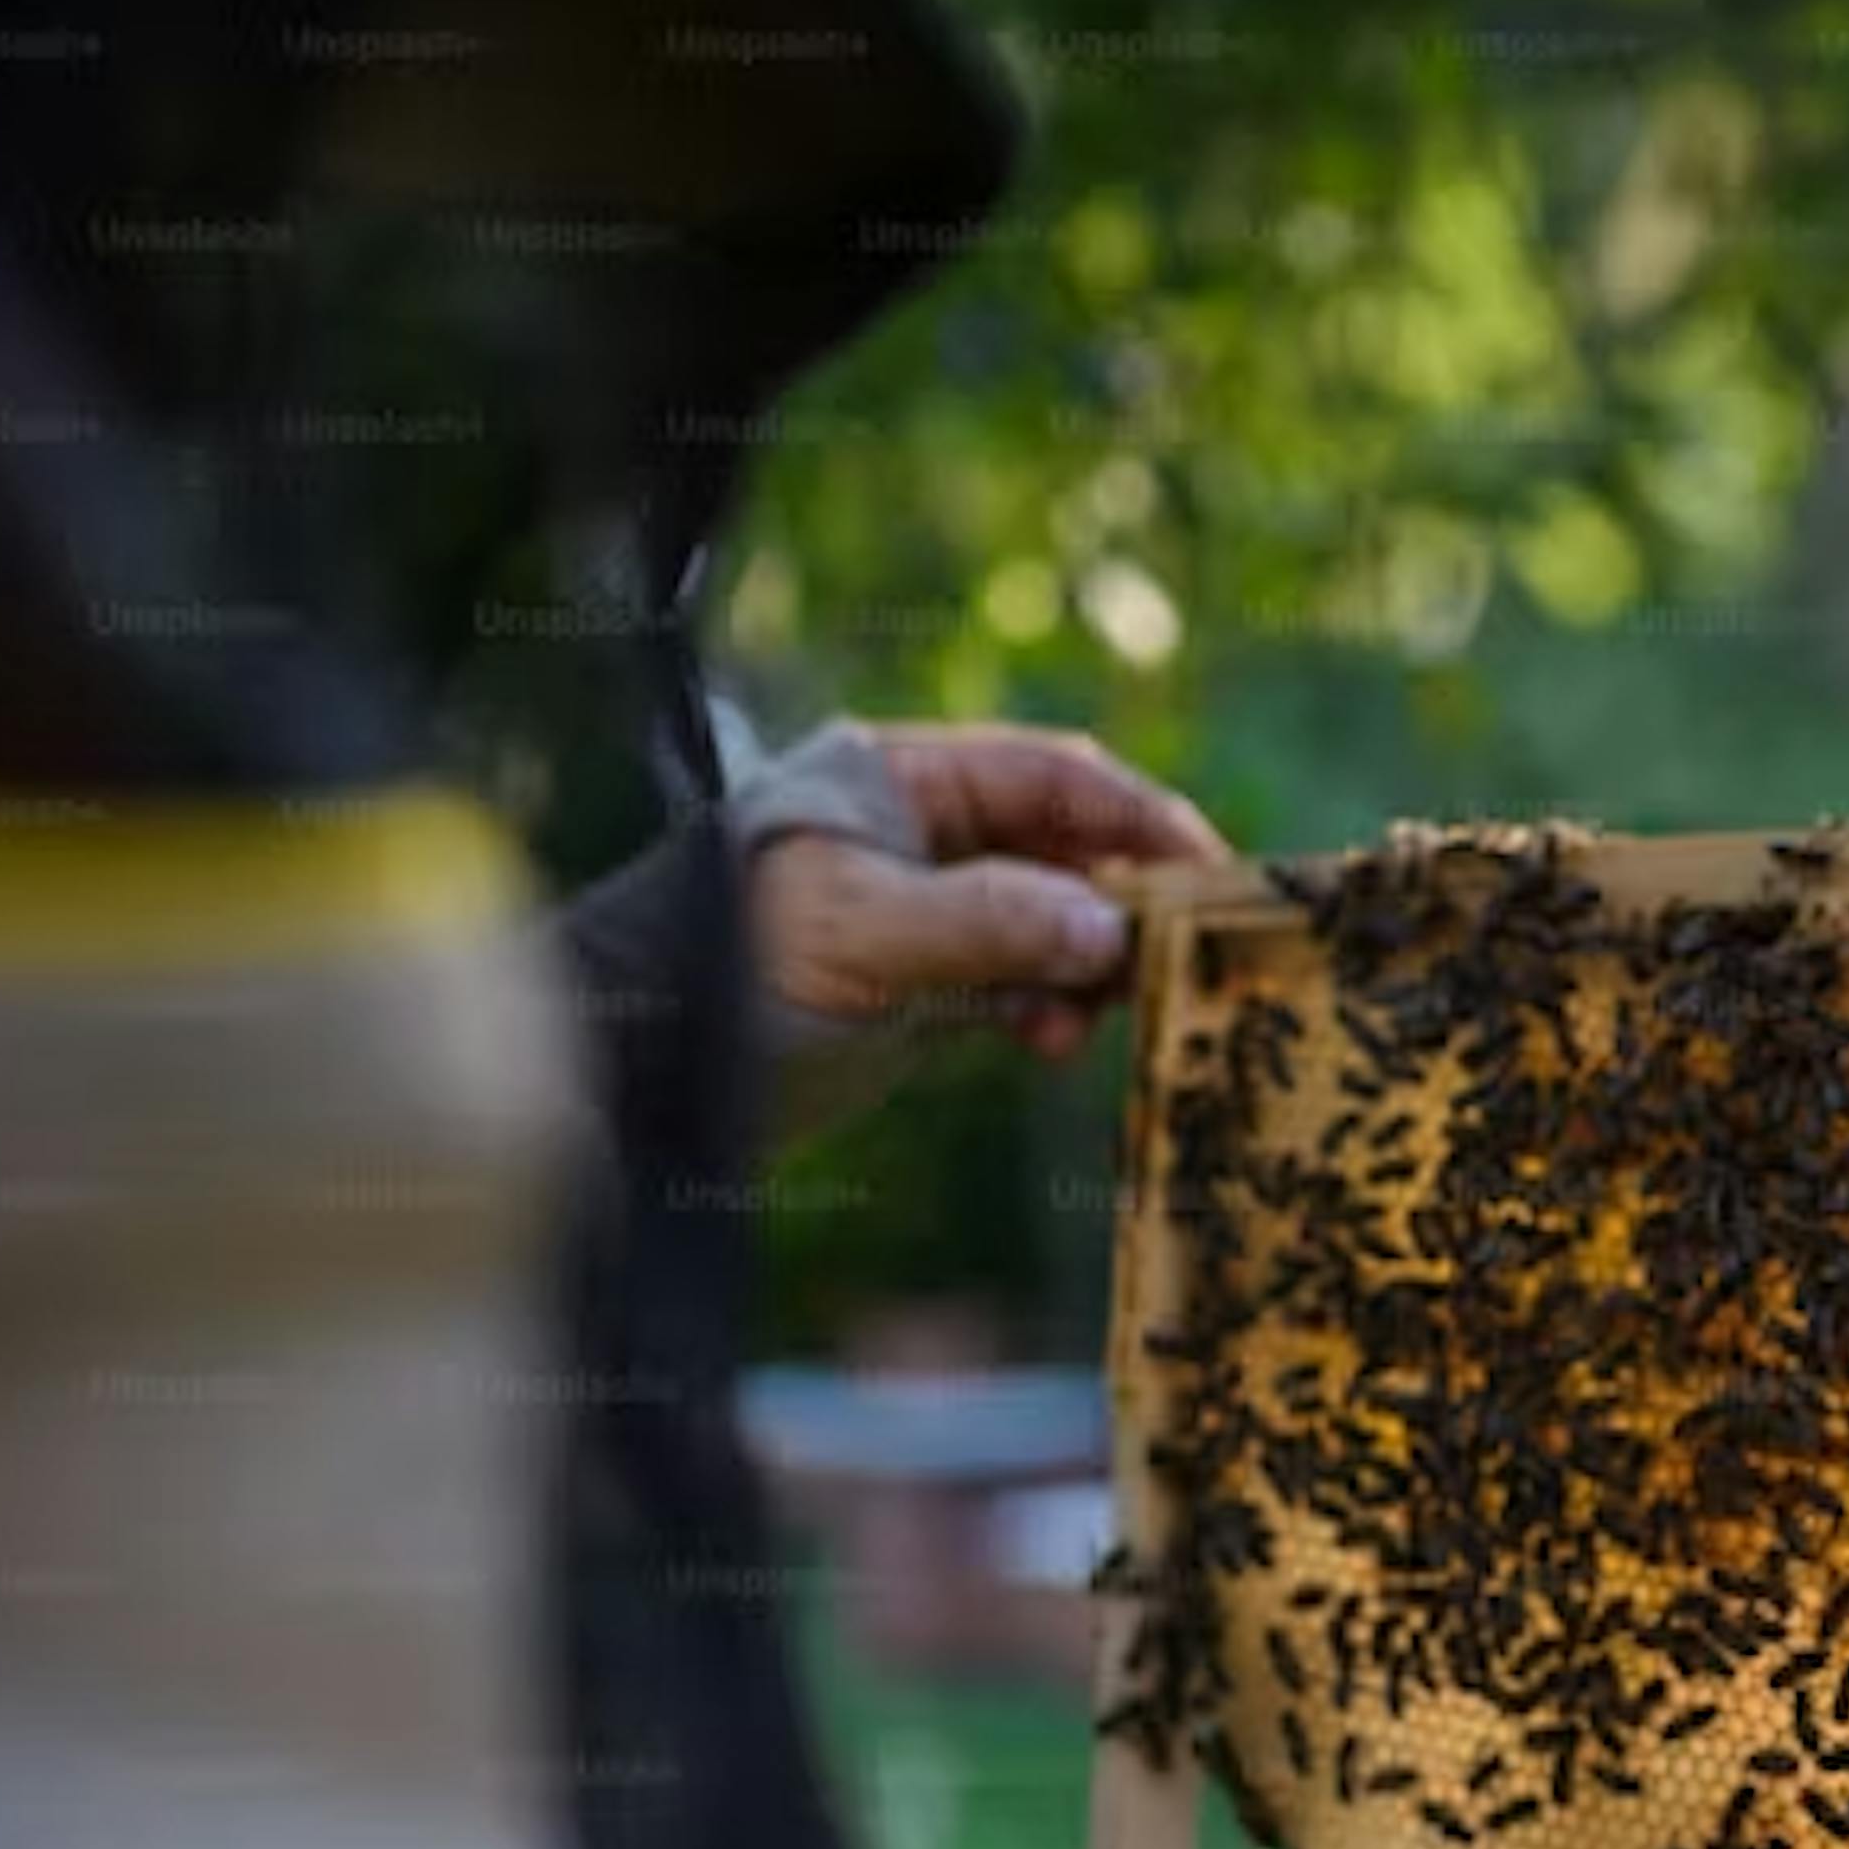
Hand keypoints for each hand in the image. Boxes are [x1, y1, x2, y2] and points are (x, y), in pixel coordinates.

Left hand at [753, 721, 1224, 1056]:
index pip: (1051, 776)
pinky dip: (1047, 1008)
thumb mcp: (863, 939)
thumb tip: (1110, 930)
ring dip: (1086, 966)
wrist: (638, 1072)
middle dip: (1122, 902)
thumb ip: (990, 923)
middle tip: (1174, 960)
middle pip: (1063, 845)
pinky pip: (1018, 980)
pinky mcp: (919, 981)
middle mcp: (919, 832)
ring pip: (1050, 919)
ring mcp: (923, 908)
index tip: (1210, 875)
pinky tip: (1048, 1043)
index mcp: (899, 779)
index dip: (1139, 819)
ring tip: (1091, 1019)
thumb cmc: (730, 975)